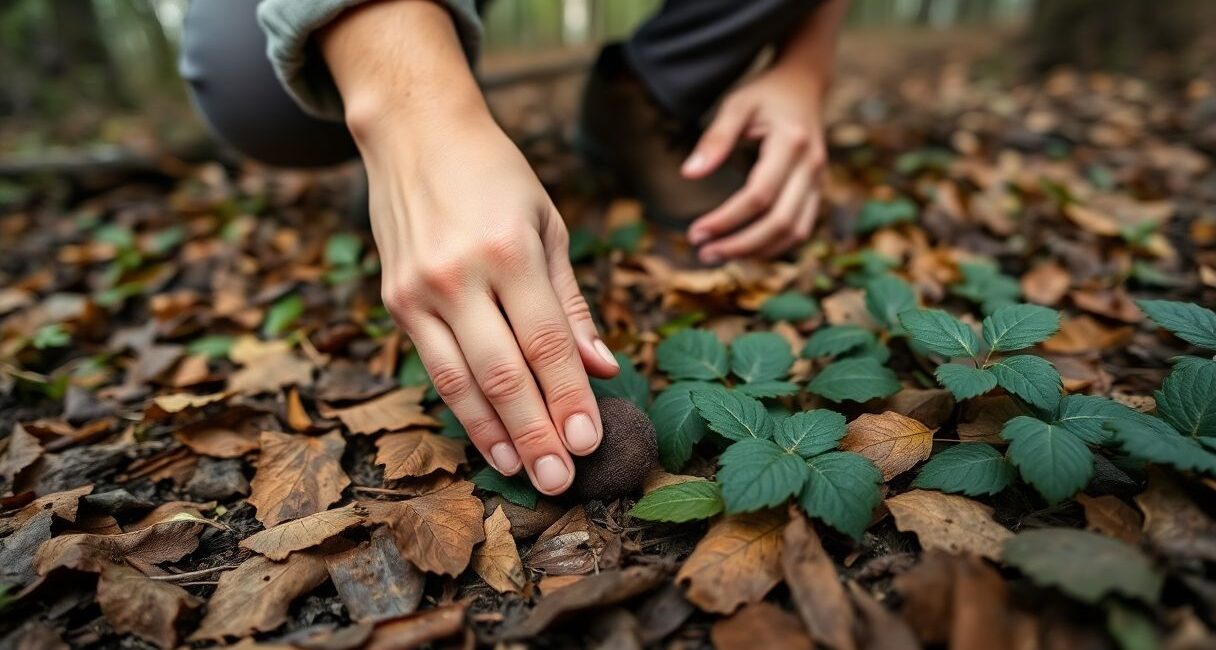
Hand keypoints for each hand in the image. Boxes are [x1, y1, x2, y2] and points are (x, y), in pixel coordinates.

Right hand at [321, 0, 619, 495]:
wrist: (414, 133)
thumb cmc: (495, 175)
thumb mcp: (548, 223)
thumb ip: (572, 302)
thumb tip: (602, 367)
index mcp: (508, 248)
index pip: (546, 341)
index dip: (569, 397)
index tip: (591, 441)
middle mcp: (458, 274)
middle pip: (503, 372)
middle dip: (536, 432)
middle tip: (562, 481)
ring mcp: (419, 291)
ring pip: (461, 382)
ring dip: (496, 436)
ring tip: (526, 475)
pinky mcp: (395, 301)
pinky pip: (434, 368)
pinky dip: (462, 410)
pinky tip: (488, 439)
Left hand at [681, 64, 827, 263]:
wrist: (804, 84)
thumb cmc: (766, 94)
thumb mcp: (736, 105)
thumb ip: (715, 139)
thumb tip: (689, 174)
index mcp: (792, 144)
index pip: (759, 196)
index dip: (726, 220)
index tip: (695, 232)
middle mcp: (812, 166)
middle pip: (780, 222)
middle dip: (741, 245)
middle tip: (704, 253)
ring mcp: (819, 180)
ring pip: (796, 233)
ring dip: (758, 252)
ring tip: (720, 255)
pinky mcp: (818, 190)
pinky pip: (801, 228)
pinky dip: (774, 246)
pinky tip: (744, 249)